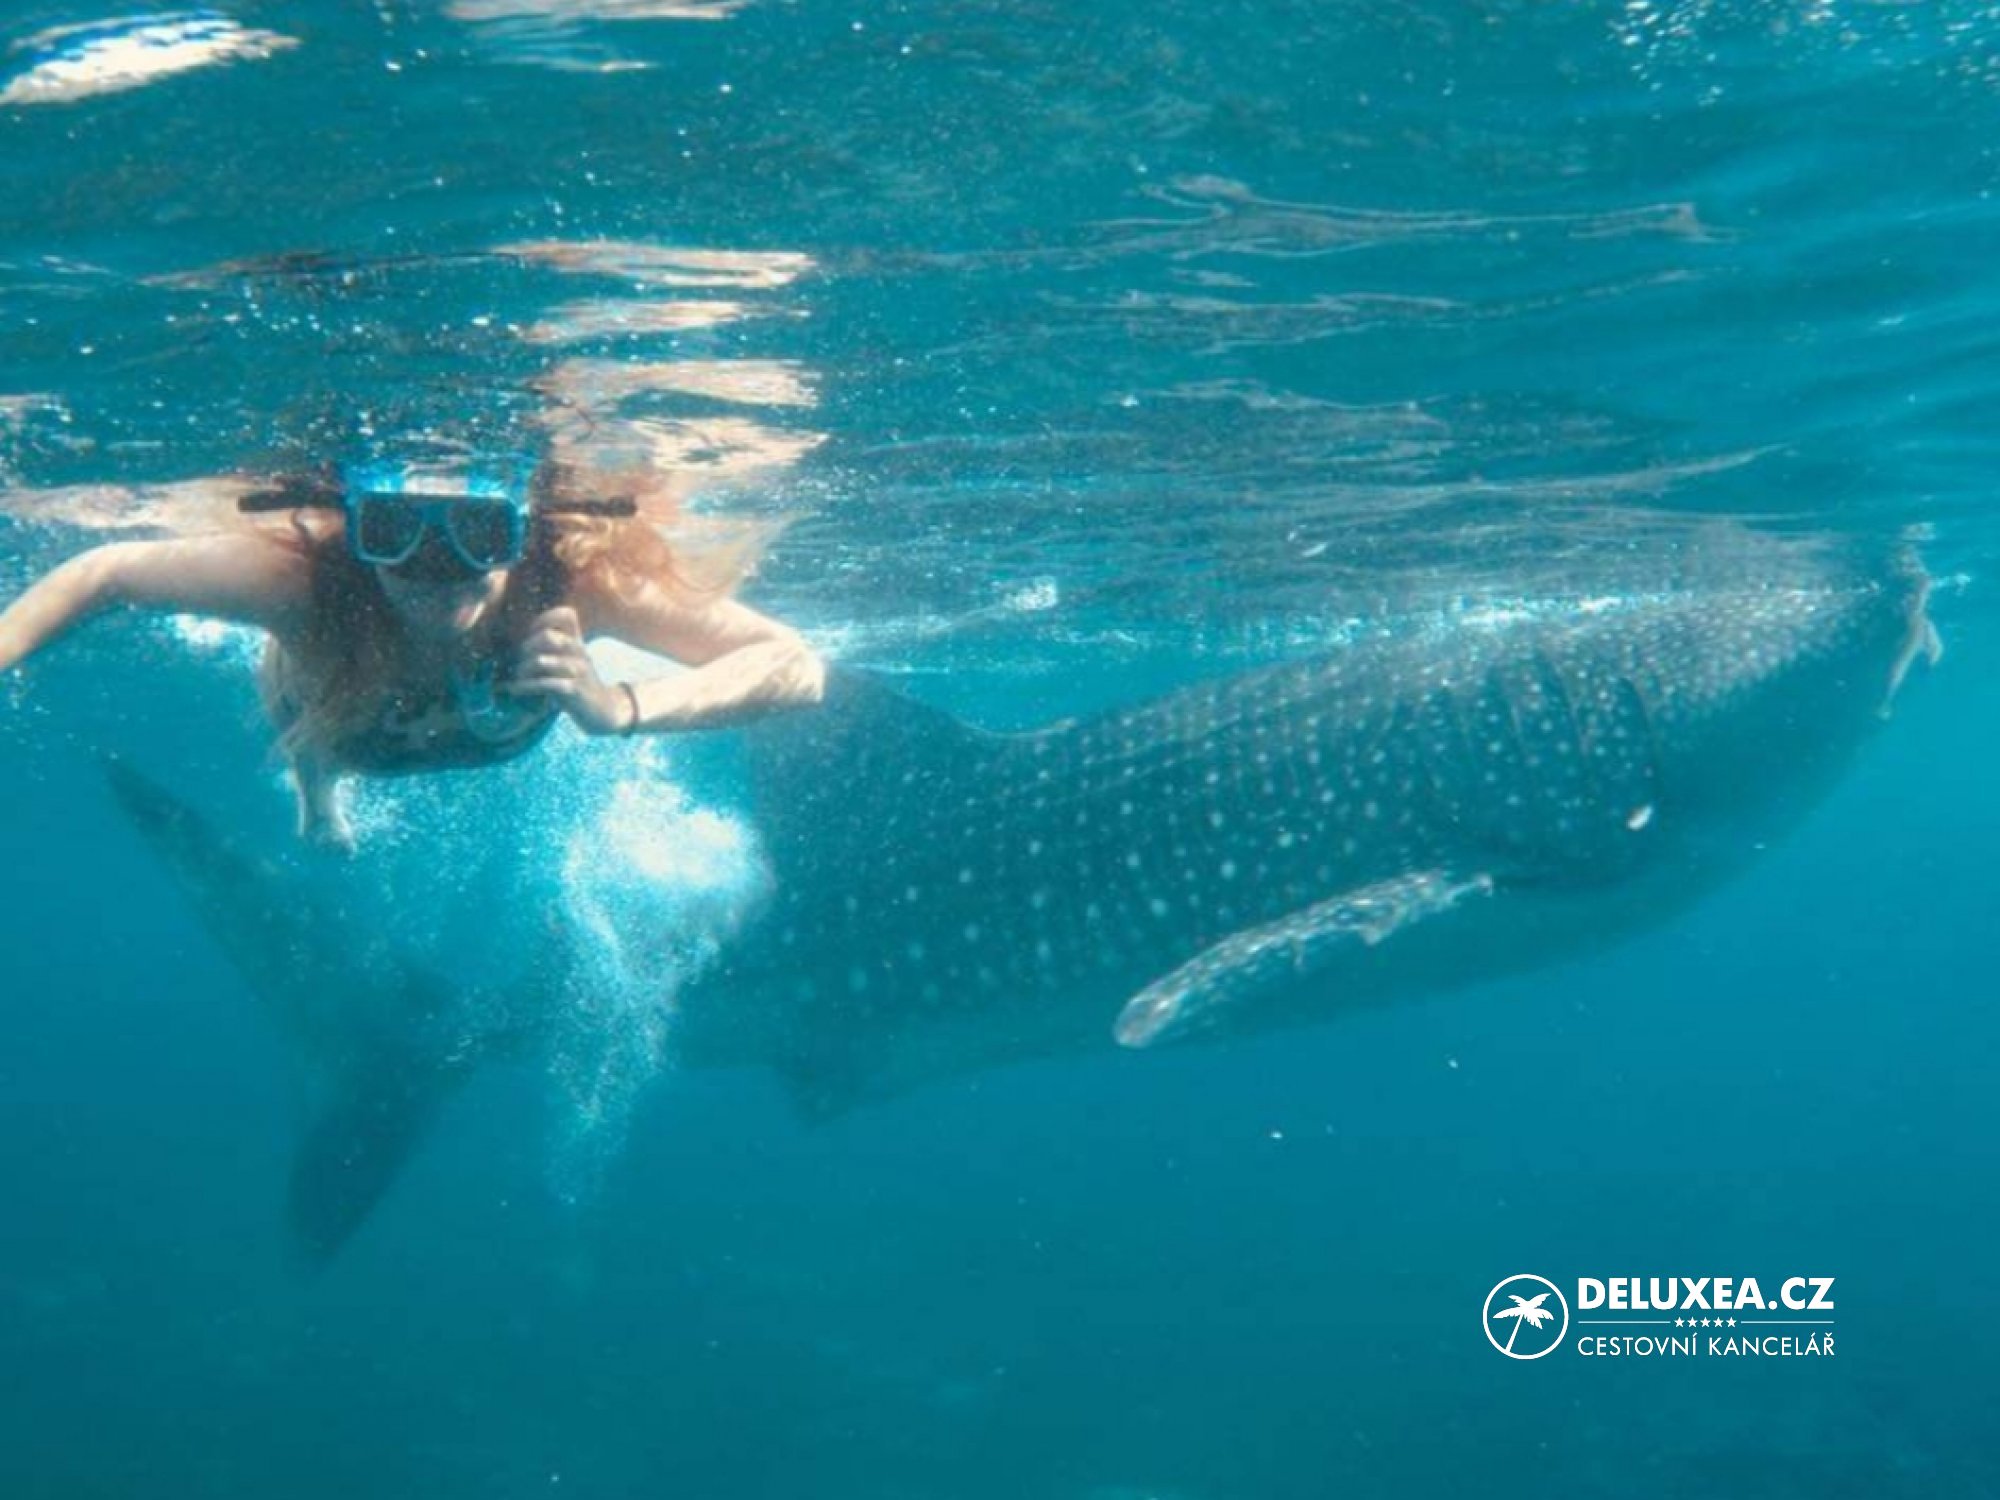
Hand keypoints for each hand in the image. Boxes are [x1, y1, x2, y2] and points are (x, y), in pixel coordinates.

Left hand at [504, 606, 632, 735]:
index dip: (545, 619)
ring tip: (516, 679)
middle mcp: (580, 653)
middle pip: (548, 637)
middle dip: (527, 648)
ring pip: (543, 661)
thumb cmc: (580, 685)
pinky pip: (546, 684)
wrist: (604, 712)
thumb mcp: (571, 661)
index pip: (567, 615)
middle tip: (520, 663)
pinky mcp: (575, 691)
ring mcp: (579, 671)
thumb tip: (522, 643)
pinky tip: (516, 690)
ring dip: (523, 670)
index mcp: (578, 642)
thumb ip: (554, 648)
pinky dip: (526, 687)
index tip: (531, 635)